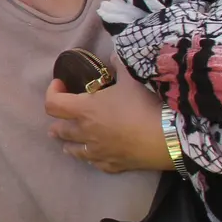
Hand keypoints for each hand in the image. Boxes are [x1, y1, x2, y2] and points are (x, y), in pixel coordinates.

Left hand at [44, 69, 172, 174]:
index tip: (60, 84)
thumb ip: (120, 64)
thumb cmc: (145, 103)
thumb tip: (114, 55)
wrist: (170, 136)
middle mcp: (86, 132)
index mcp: (85, 109)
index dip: (52, 92)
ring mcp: (98, 152)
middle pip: (60, 129)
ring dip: (68, 143)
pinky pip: (96, 164)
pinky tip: (94, 157)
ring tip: (67, 142)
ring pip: (74, 151)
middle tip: (62, 117)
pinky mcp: (113, 166)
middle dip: (58, 122)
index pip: (53, 104)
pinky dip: (92, 158)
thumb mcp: (133, 77)